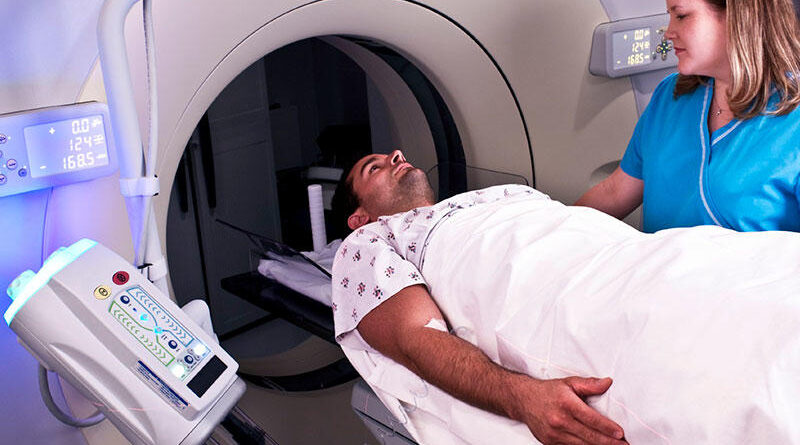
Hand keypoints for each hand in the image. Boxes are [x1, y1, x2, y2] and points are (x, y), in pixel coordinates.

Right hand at [510, 376, 626, 444]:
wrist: (523, 400)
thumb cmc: (548, 391)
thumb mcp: (568, 383)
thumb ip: (589, 384)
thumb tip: (608, 383)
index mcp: (566, 404)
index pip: (592, 419)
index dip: (608, 428)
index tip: (621, 434)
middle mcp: (559, 421)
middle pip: (590, 436)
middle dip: (609, 443)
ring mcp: (554, 434)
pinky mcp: (550, 443)